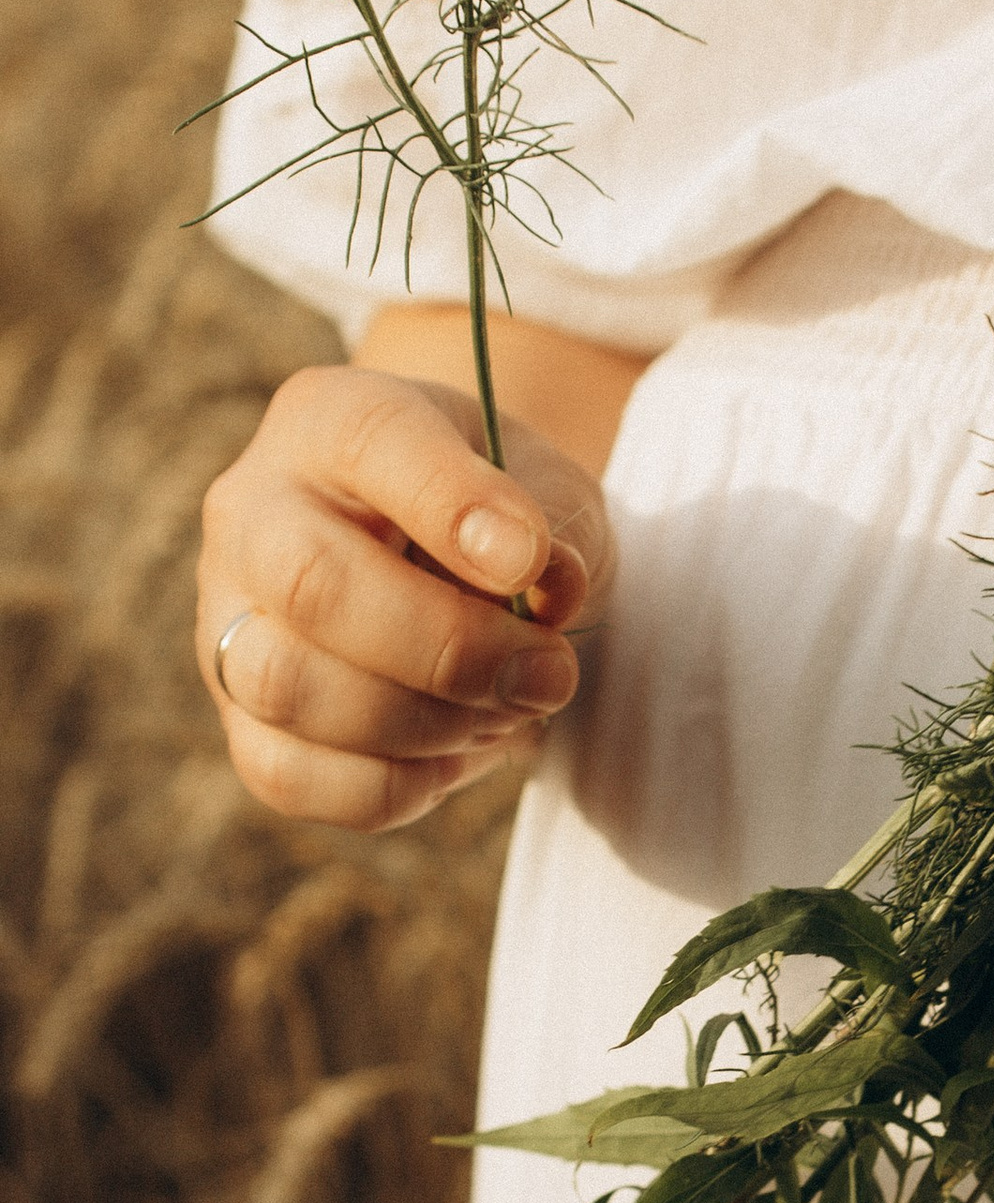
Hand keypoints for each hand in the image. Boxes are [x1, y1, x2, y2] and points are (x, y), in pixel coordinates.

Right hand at [198, 365, 614, 832]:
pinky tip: (454, 753)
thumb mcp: (550, 488)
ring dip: (424, 724)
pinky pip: (287, 776)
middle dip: (448, 649)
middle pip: (310, 584)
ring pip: (287, 689)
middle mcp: (253, 508)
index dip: (455, 508)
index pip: (371, 442)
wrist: (454, 555)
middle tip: (549, 675)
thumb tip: (545, 590)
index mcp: (331, 417)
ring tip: (507, 710)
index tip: (533, 563)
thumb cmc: (503, 512)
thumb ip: (558, 527)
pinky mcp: (235, 715)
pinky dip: (391, 785)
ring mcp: (226, 615)